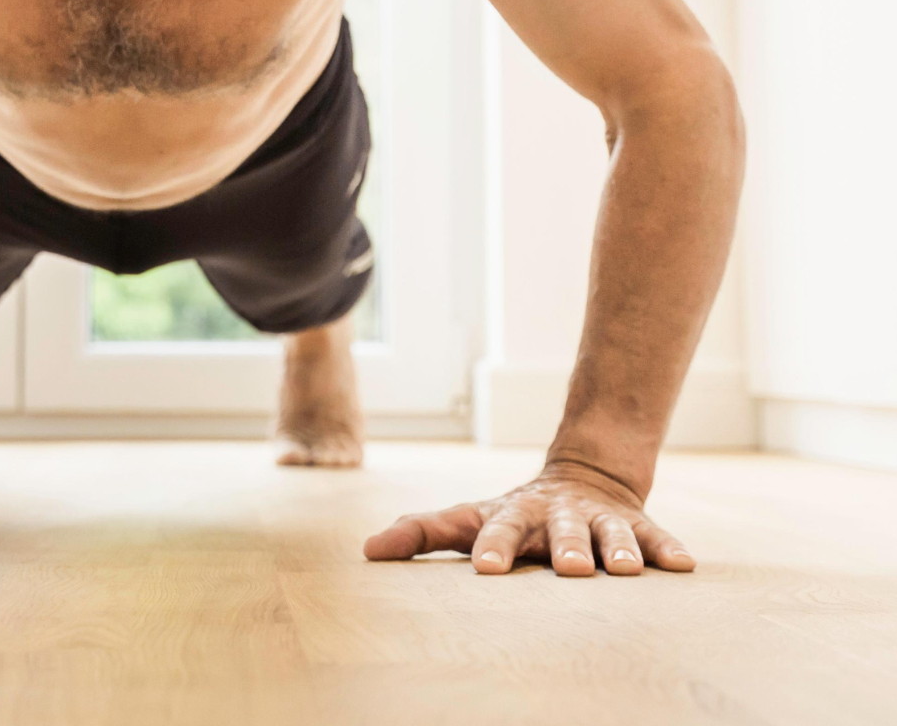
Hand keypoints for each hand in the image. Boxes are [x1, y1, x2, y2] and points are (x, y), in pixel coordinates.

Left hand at [362, 460, 695, 575]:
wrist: (581, 478)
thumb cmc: (512, 516)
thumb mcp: (467, 519)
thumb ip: (421, 532)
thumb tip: (367, 549)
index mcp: (513, 514)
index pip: (497, 529)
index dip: (492, 546)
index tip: (486, 569)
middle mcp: (557, 515)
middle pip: (560, 531)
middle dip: (565, 548)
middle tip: (570, 569)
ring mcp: (599, 520)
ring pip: (609, 534)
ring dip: (617, 550)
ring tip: (625, 571)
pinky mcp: (636, 526)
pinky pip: (655, 538)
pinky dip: (666, 550)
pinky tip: (682, 567)